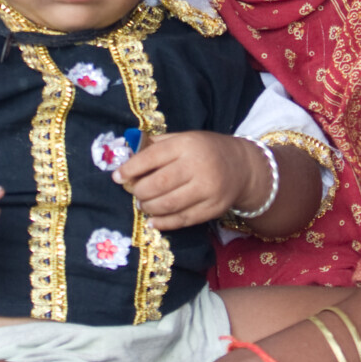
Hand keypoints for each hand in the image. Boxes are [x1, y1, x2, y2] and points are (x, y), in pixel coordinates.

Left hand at [113, 132, 267, 228]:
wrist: (242, 167)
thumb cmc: (205, 150)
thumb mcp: (183, 139)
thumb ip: (156, 146)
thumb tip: (127, 157)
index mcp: (187, 145)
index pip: (152, 157)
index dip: (131, 169)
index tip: (118, 177)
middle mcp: (198, 166)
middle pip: (159, 184)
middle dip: (140, 191)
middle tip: (134, 193)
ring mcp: (208, 189)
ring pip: (169, 204)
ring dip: (149, 207)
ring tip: (143, 204)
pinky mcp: (213, 208)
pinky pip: (183, 219)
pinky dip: (164, 223)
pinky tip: (154, 221)